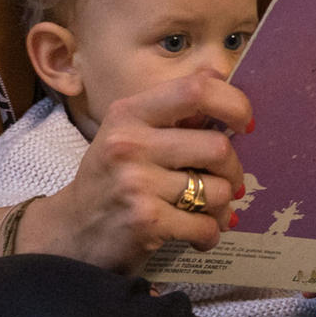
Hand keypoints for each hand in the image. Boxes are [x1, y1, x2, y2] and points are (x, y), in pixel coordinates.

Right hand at [17, 70, 250, 270]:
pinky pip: (205, 225)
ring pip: (217, 190)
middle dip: (233, 171)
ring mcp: (135, 183)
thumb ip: (171, 113)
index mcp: (128, 113)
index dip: (233, 104)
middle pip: (217, 147)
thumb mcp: (130, 135)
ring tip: (206, 212)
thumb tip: (223, 81)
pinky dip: (209, 234)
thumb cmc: (112, 179)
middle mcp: (129, 143)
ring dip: (222, 207)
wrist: (71, 232)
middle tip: (226, 183)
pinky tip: (197, 235)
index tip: (244, 125)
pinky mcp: (145, 221)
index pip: (195, 90)